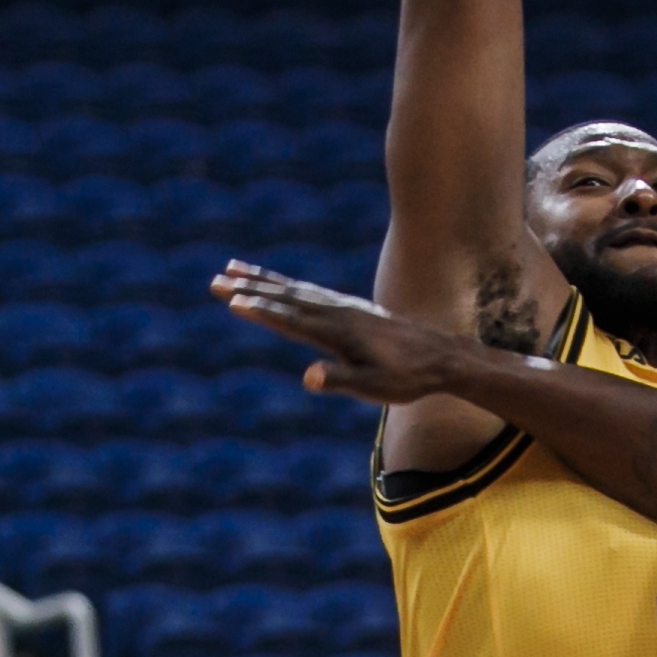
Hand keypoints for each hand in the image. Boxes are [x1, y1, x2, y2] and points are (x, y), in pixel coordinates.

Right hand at [212, 261, 489, 404]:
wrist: (442, 357)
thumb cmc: (407, 380)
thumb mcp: (374, 388)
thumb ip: (340, 381)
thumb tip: (309, 377)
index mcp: (337, 334)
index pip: (290, 321)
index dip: (259, 311)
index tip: (230, 301)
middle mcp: (336, 313)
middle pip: (284, 297)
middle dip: (248, 288)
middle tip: (214, 279)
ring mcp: (342, 307)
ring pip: (293, 289)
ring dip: (261, 279)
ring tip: (232, 268)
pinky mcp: (349, 308)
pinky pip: (308, 291)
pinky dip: (285, 284)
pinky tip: (277, 284)